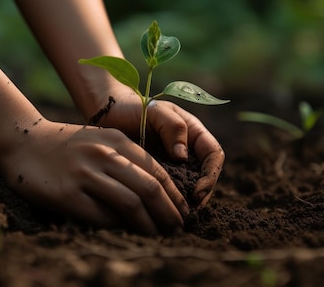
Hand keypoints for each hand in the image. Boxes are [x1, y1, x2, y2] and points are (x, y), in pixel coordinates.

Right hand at [0, 119, 187, 234]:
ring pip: (131, 203)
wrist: (22, 142)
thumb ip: (126, 159)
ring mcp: (85, 174)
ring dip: (150, 224)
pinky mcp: (67, 194)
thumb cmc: (66, 146)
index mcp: (116, 141)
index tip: (183, 211)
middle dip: (169, 212)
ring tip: (160, 235)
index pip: (157, 171)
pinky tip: (127, 233)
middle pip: (150, 188)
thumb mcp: (100, 140)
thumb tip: (156, 192)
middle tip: (178, 228)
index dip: (175, 195)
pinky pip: (101, 216)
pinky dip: (119, 227)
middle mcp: (104, 155)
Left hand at [93, 89, 224, 206]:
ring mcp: (175, 165)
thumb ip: (172, 126)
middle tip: (187, 210)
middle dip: (201, 195)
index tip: (197, 191)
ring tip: (175, 214)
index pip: (214, 155)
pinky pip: (170, 191)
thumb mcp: (154, 111)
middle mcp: (188, 150)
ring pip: (189, 187)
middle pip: (205, 176)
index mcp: (194, 133)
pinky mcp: (159, 176)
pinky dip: (169, 201)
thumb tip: (183, 157)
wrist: (110, 114)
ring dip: (186, 202)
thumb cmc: (133, 108)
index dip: (210, 175)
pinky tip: (160, 211)